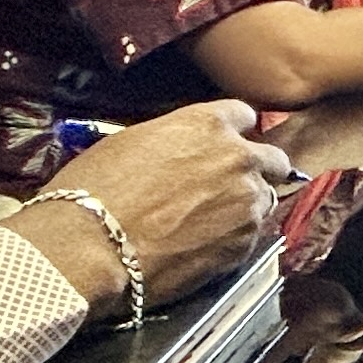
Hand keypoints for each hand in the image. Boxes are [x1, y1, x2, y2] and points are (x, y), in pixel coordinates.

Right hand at [11, 99, 286, 305]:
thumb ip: (173, 141)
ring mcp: (247, 202)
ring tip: (212, 223)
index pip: (243, 115)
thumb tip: (180, 153)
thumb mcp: (131, 142)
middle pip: (271, 158)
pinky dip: (235, 239)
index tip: (223, 146)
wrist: (92, 246)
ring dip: (246, 206)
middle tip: (228, 187)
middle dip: (255, 169)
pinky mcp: (245, 245)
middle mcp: (238, 158)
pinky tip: (204, 247)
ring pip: (265, 199)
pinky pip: (252, 236)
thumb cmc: (95, 190)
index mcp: (208, 124)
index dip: (232, 133)